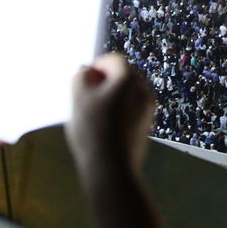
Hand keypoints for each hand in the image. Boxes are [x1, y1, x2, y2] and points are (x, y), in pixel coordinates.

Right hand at [65, 53, 155, 177]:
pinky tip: (106, 124)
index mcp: (129, 79)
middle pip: (124, 74)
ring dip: (113, 95)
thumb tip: (87, 71)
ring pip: (129, 92)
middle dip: (106, 80)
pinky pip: (133, 107)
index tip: (85, 79)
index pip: (115, 59)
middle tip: (88, 95)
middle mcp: (144, 90)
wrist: (112, 168)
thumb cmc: (93, 130)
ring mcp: (148, 108)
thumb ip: (81, 77)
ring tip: (95, 111)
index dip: (98, 64)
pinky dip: (120, 108)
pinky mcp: (147, 124)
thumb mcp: (78, 99)